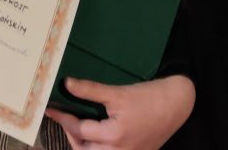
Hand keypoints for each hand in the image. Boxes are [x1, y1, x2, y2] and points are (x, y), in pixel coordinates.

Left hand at [44, 75, 194, 149]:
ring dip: (83, 144)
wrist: (177, 104)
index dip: (63, 118)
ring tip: (77, 128)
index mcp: (113, 136)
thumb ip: (91, 90)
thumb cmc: (148, 97)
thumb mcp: (118, 92)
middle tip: (63, 119)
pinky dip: (97, 148)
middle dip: (71, 136)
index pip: (79, 130)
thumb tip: (67, 84)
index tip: (51, 109)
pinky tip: (95, 137)